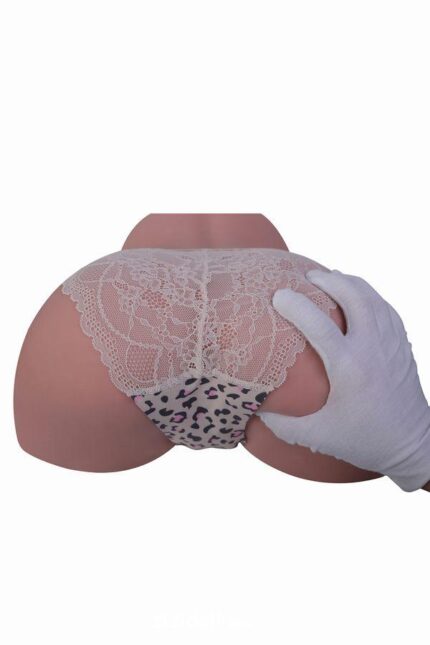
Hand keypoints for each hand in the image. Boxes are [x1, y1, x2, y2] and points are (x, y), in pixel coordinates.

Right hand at [256, 268, 429, 491]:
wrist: (412, 444)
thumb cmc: (365, 440)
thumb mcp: (320, 437)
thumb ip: (284, 425)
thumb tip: (255, 410)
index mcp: (350, 368)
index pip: (320, 325)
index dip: (297, 306)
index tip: (278, 295)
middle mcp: (373, 348)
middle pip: (354, 296)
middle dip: (329, 280)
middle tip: (307, 276)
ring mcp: (391, 343)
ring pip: (372, 297)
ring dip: (349, 282)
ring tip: (329, 278)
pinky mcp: (402, 344)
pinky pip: (385, 307)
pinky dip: (368, 294)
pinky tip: (356, 296)